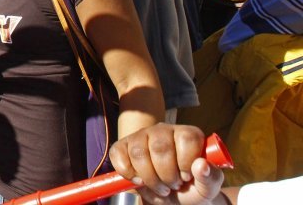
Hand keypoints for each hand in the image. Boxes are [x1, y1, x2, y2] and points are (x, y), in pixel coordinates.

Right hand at [110, 123, 225, 204]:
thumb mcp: (207, 189)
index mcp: (187, 134)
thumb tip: (201, 165)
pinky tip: (138, 181)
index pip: (187, 138)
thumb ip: (210, 178)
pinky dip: (126, 172)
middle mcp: (163, 130)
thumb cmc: (191, 189)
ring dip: (149, 178)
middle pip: (160, 147)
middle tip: (172, 186)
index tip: (186, 177)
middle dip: (166, 175)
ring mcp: (141, 136)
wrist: (173, 198)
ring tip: (159, 187)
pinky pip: (118, 154)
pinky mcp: (123, 145)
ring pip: (138, 152)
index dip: (186, 161)